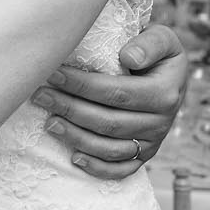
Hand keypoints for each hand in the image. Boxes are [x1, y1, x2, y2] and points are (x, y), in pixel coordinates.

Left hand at [31, 23, 188, 179]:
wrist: (169, 77)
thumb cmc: (155, 53)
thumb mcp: (163, 39)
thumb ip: (150, 43)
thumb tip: (128, 58)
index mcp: (165, 94)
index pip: (116, 92)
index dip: (82, 85)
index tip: (54, 74)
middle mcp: (161, 123)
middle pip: (108, 122)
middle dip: (70, 109)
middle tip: (40, 96)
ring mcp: (152, 143)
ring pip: (110, 148)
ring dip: (76, 137)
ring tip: (49, 123)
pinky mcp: (143, 156)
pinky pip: (120, 170)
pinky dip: (97, 168)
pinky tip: (74, 158)